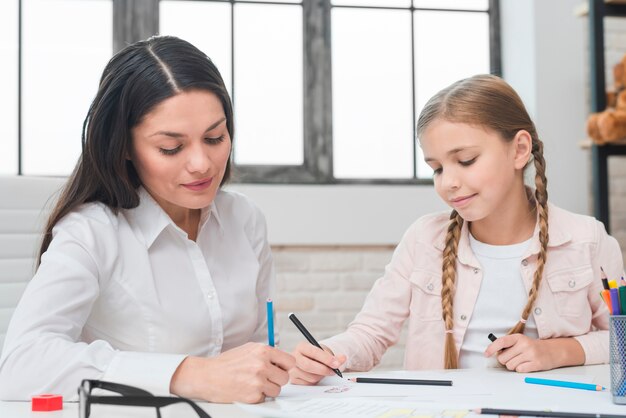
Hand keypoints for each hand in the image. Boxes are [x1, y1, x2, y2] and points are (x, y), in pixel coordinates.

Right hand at [170, 342, 294, 402]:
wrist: (208, 376)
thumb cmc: (226, 363)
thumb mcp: (248, 349)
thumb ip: (266, 353)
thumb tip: (280, 358)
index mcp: (263, 351)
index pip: (290, 361)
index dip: (286, 366)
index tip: (281, 368)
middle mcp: (262, 365)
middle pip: (285, 378)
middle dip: (277, 379)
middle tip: (266, 378)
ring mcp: (258, 381)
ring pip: (277, 390)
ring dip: (268, 389)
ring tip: (255, 383)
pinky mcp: (253, 395)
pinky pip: (265, 398)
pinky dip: (258, 396)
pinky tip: (247, 389)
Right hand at [289, 341, 346, 384]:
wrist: (310, 361)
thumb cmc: (318, 357)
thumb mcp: (326, 353)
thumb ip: (335, 357)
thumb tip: (343, 358)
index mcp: (301, 347)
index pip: (313, 352)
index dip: (326, 358)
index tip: (336, 363)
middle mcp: (294, 357)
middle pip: (308, 366)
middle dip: (324, 370)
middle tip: (333, 371)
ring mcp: (292, 369)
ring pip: (310, 377)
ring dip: (321, 376)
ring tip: (323, 372)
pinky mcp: (293, 380)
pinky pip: (308, 384)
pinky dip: (315, 382)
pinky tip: (316, 376)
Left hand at [484, 334, 583, 371]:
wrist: (552, 351)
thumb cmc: (532, 347)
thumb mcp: (520, 341)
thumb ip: (507, 345)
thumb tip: (493, 353)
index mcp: (518, 337)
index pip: (501, 342)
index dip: (491, 349)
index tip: (486, 354)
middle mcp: (524, 344)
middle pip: (503, 358)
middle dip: (505, 361)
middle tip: (513, 358)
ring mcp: (531, 354)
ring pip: (510, 366)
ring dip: (513, 366)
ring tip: (522, 361)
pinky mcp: (536, 363)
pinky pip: (519, 370)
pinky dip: (521, 370)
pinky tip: (527, 365)